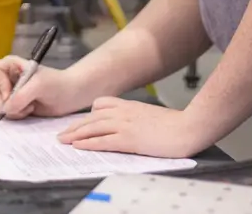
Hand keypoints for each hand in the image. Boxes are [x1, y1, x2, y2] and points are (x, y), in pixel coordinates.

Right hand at [0, 56, 87, 119]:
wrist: (70, 95)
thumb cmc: (56, 83)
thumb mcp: (39, 85)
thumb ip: (21, 96)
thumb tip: (6, 109)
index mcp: (10, 65)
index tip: (10, 93)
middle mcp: (6, 78)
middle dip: (3, 102)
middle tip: (19, 106)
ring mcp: (10, 93)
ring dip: (11, 110)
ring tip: (29, 108)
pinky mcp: (15, 106)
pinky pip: (6, 114)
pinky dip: (15, 116)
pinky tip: (29, 112)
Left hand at [58, 97, 208, 158]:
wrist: (189, 126)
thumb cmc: (176, 124)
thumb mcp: (151, 115)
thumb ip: (137, 116)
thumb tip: (131, 125)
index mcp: (129, 106)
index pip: (101, 105)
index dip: (88, 115)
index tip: (79, 122)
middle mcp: (123, 112)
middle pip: (92, 117)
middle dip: (75, 126)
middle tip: (62, 134)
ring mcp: (125, 125)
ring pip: (93, 128)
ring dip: (75, 134)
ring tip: (63, 140)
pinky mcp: (129, 139)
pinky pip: (103, 141)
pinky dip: (88, 143)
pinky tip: (78, 146)